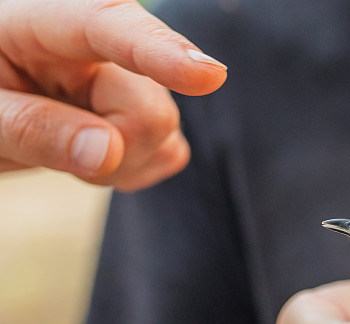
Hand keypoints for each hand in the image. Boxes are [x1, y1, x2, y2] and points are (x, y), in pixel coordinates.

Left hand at [0, 0, 227, 189]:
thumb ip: (32, 130)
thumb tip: (108, 152)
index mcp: (39, 19)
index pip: (106, 24)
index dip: (159, 51)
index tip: (208, 76)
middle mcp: (95, 42)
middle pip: (150, 107)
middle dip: (113, 149)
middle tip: (53, 153)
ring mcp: (128, 77)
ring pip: (166, 134)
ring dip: (119, 162)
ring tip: (64, 148)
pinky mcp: (145, 112)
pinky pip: (170, 152)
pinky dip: (135, 168)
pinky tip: (94, 153)